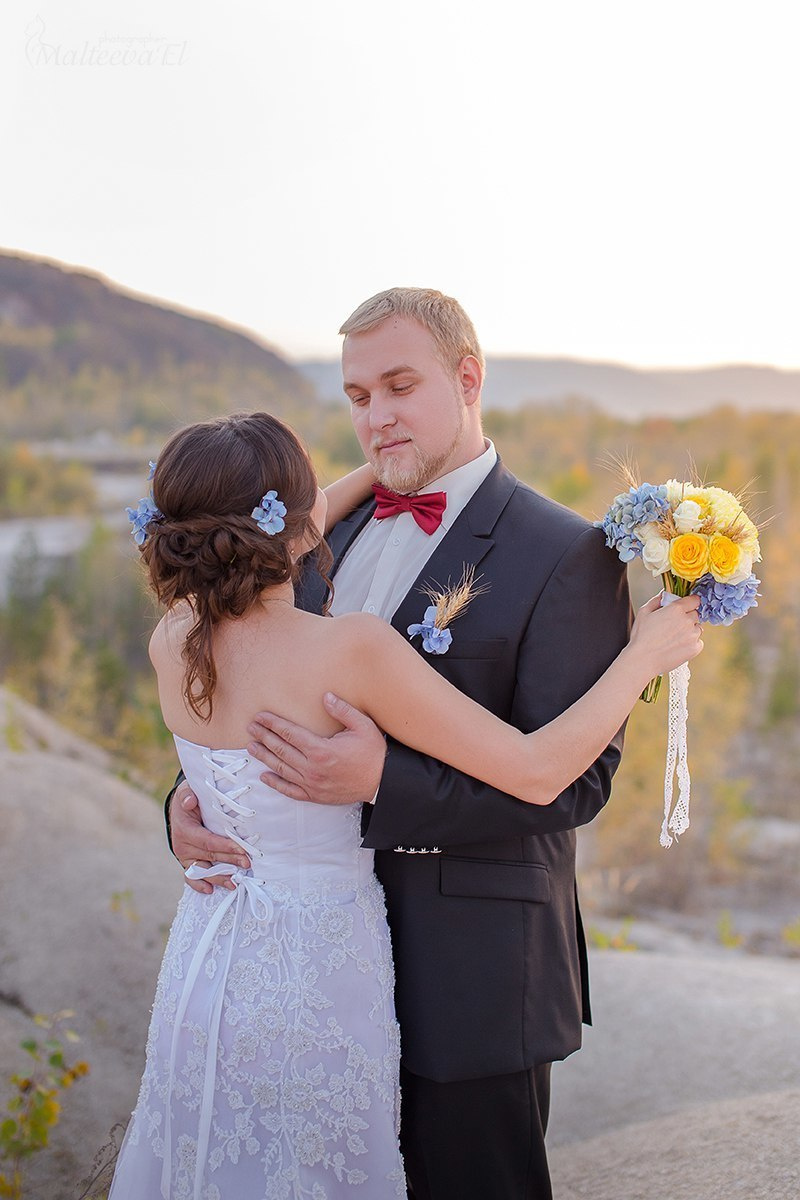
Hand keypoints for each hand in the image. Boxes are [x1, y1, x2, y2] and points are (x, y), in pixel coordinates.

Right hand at [169, 783, 249, 893]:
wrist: (179, 809)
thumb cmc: (189, 799)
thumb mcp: (187, 791)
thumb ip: (187, 795)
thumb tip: (190, 801)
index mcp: (185, 830)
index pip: (208, 841)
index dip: (226, 846)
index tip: (243, 850)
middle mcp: (182, 846)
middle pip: (210, 856)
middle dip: (230, 860)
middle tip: (248, 863)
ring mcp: (185, 857)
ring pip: (203, 870)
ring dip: (219, 877)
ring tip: (235, 883)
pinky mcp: (187, 862)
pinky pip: (191, 877)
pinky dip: (199, 885)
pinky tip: (210, 890)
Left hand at [247, 693, 386, 805]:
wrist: (383, 783)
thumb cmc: (374, 753)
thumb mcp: (363, 726)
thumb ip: (342, 710)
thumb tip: (325, 697)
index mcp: (321, 750)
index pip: (289, 734)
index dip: (273, 724)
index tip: (260, 717)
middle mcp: (312, 768)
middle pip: (281, 750)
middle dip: (264, 737)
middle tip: (250, 728)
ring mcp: (312, 784)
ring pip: (281, 769)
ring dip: (264, 757)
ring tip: (251, 747)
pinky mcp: (315, 796)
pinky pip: (290, 790)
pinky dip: (276, 784)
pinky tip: (265, 777)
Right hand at [629, 593, 703, 676]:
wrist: (643, 660)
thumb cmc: (641, 637)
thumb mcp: (644, 612)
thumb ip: (657, 600)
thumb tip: (664, 594)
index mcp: (676, 609)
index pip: (695, 600)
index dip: (690, 602)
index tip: (686, 606)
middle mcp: (687, 620)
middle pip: (696, 614)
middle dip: (688, 617)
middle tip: (675, 625)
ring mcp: (693, 635)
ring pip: (698, 628)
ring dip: (690, 630)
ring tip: (674, 638)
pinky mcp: (696, 648)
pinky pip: (698, 642)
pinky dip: (691, 643)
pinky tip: (677, 646)